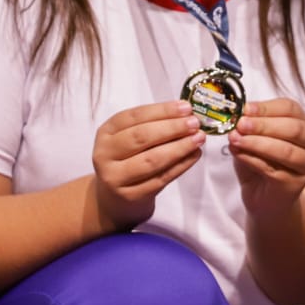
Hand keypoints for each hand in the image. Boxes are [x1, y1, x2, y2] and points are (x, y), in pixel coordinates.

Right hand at [92, 100, 204, 230]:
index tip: (185, 107)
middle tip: (194, 123)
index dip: (161, 111)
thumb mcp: (129, 138)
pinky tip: (194, 155)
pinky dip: (181, 165)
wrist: (114, 197)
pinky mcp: (131, 195)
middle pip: (141, 137)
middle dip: (172, 128)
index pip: (134, 117)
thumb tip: (186, 114)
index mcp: (106, 132)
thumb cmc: (127, 160)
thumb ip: (153, 125)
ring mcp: (115, 177)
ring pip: (152, 159)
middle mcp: (105, 154)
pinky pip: (161, 178)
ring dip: (179, 147)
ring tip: (198, 138)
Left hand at [229, 99, 304, 217]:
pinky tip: (238, 154)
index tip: (245, 109)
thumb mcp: (252, 139)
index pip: (290, 108)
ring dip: (258, 143)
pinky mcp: (295, 184)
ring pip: (286, 150)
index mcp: (302, 123)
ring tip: (236, 139)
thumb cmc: (260, 163)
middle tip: (240, 124)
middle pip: (293, 128)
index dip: (267, 107)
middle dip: (263, 125)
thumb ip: (248, 129)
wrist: (265, 199)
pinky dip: (252, 159)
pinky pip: (273, 169)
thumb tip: (237, 120)